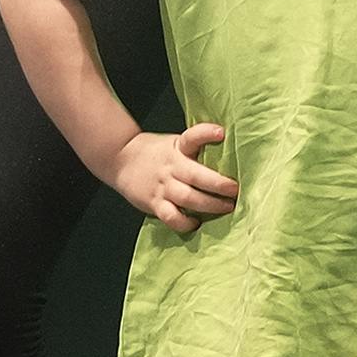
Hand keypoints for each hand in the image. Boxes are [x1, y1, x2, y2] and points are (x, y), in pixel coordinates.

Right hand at [113, 123, 237, 232]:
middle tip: (235, 190)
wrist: (121, 159)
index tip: (221, 133)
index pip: (192, 137)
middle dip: (219, 185)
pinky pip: (172, 217)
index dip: (207, 134)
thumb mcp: (176, 144)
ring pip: (189, 198)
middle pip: (197, 176)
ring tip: (226, 207)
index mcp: (178, 148)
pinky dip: (185, 223)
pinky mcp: (154, 203)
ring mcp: (163, 186)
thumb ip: (196, 150)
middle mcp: (172, 167)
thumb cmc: (156, 154)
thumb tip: (228, 155)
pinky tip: (196, 223)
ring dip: (210, 205)